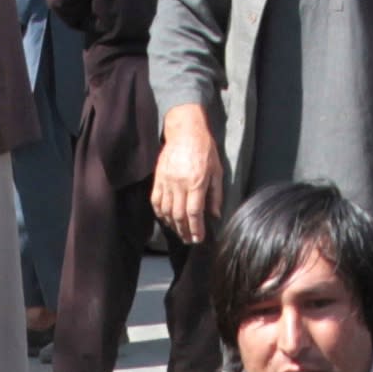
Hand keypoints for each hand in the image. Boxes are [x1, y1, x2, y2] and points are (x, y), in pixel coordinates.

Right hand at [152, 105, 226, 246]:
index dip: (196, 228)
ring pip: (166, 211)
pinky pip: (156, 200)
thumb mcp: (217, 171)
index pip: (194, 212)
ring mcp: (167, 181)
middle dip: (184, 231)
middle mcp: (180, 184)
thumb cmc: (205, 150)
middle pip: (179, 215)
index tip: (198, 238)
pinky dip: (160, 213)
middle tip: (189, 240)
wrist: (185, 131)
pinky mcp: (158, 178)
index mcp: (197, 183)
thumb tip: (215, 215)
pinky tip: (165, 220)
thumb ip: (216, 194)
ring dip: (172, 225)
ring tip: (179, 233)